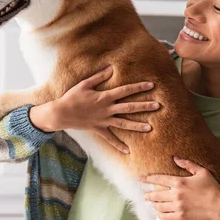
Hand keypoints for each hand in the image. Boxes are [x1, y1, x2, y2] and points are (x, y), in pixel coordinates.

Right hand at [29, 65, 159, 152]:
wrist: (61, 113)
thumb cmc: (72, 96)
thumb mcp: (85, 84)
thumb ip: (99, 77)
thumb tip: (112, 68)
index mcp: (105, 96)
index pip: (125, 91)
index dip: (138, 87)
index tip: (151, 85)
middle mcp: (107, 109)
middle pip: (129, 107)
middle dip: (144, 106)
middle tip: (158, 106)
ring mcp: (103, 120)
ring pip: (124, 124)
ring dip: (137, 126)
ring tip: (150, 128)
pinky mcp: (98, 129)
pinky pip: (110, 139)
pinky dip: (119, 145)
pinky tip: (128, 151)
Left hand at [141, 157, 219, 219]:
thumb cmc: (213, 188)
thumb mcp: (202, 172)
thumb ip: (188, 164)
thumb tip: (175, 158)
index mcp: (180, 182)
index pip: (159, 179)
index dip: (147, 179)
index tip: (140, 179)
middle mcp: (176, 194)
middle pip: (156, 195)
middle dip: (148, 195)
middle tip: (145, 196)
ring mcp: (178, 207)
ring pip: (159, 206)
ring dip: (154, 205)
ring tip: (152, 204)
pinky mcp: (181, 217)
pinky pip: (165, 217)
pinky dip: (160, 215)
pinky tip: (159, 214)